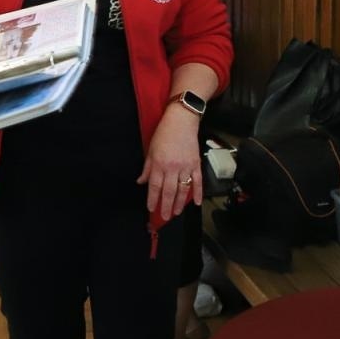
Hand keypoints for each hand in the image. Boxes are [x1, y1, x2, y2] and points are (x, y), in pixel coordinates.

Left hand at [137, 104, 201, 222]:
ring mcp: (186, 167)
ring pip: (182, 189)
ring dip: (179, 203)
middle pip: (168, 191)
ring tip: (176, 213)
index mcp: (159, 164)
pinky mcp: (196, 164)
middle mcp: (172, 167)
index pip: (155, 186)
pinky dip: (198, 192)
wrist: (182, 121)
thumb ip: (147, 168)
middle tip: (164, 217)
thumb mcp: (150, 149)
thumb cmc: (164, 133)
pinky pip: (198, 181)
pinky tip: (196, 203)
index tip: (151, 209)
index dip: (153, 199)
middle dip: (166, 206)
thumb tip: (141, 182)